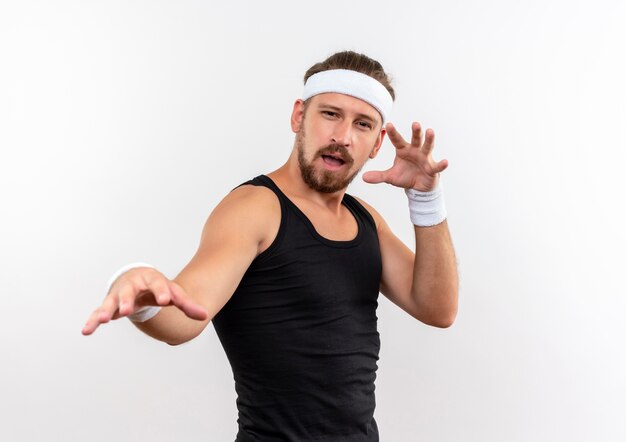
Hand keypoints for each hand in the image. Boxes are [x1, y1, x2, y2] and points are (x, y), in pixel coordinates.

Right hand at [81, 267, 207, 334]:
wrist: (139, 278)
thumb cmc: (158, 287)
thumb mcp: (174, 293)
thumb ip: (187, 305)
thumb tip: (205, 316)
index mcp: (152, 280)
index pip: (158, 284)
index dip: (162, 292)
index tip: (166, 300)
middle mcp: (133, 285)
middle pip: (130, 291)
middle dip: (128, 299)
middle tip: (127, 309)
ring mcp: (119, 294)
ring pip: (112, 301)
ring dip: (107, 310)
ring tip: (103, 320)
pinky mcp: (110, 305)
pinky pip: (100, 312)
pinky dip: (93, 320)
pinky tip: (86, 330)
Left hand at [363, 122, 447, 190]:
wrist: (419, 187)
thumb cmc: (406, 176)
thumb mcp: (390, 177)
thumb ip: (378, 176)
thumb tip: (363, 178)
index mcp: (404, 150)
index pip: (397, 140)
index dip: (393, 133)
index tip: (389, 124)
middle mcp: (415, 150)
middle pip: (416, 139)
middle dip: (416, 131)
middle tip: (415, 123)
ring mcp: (425, 158)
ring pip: (427, 147)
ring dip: (429, 140)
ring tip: (431, 131)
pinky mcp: (433, 168)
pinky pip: (437, 166)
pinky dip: (442, 164)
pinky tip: (445, 161)